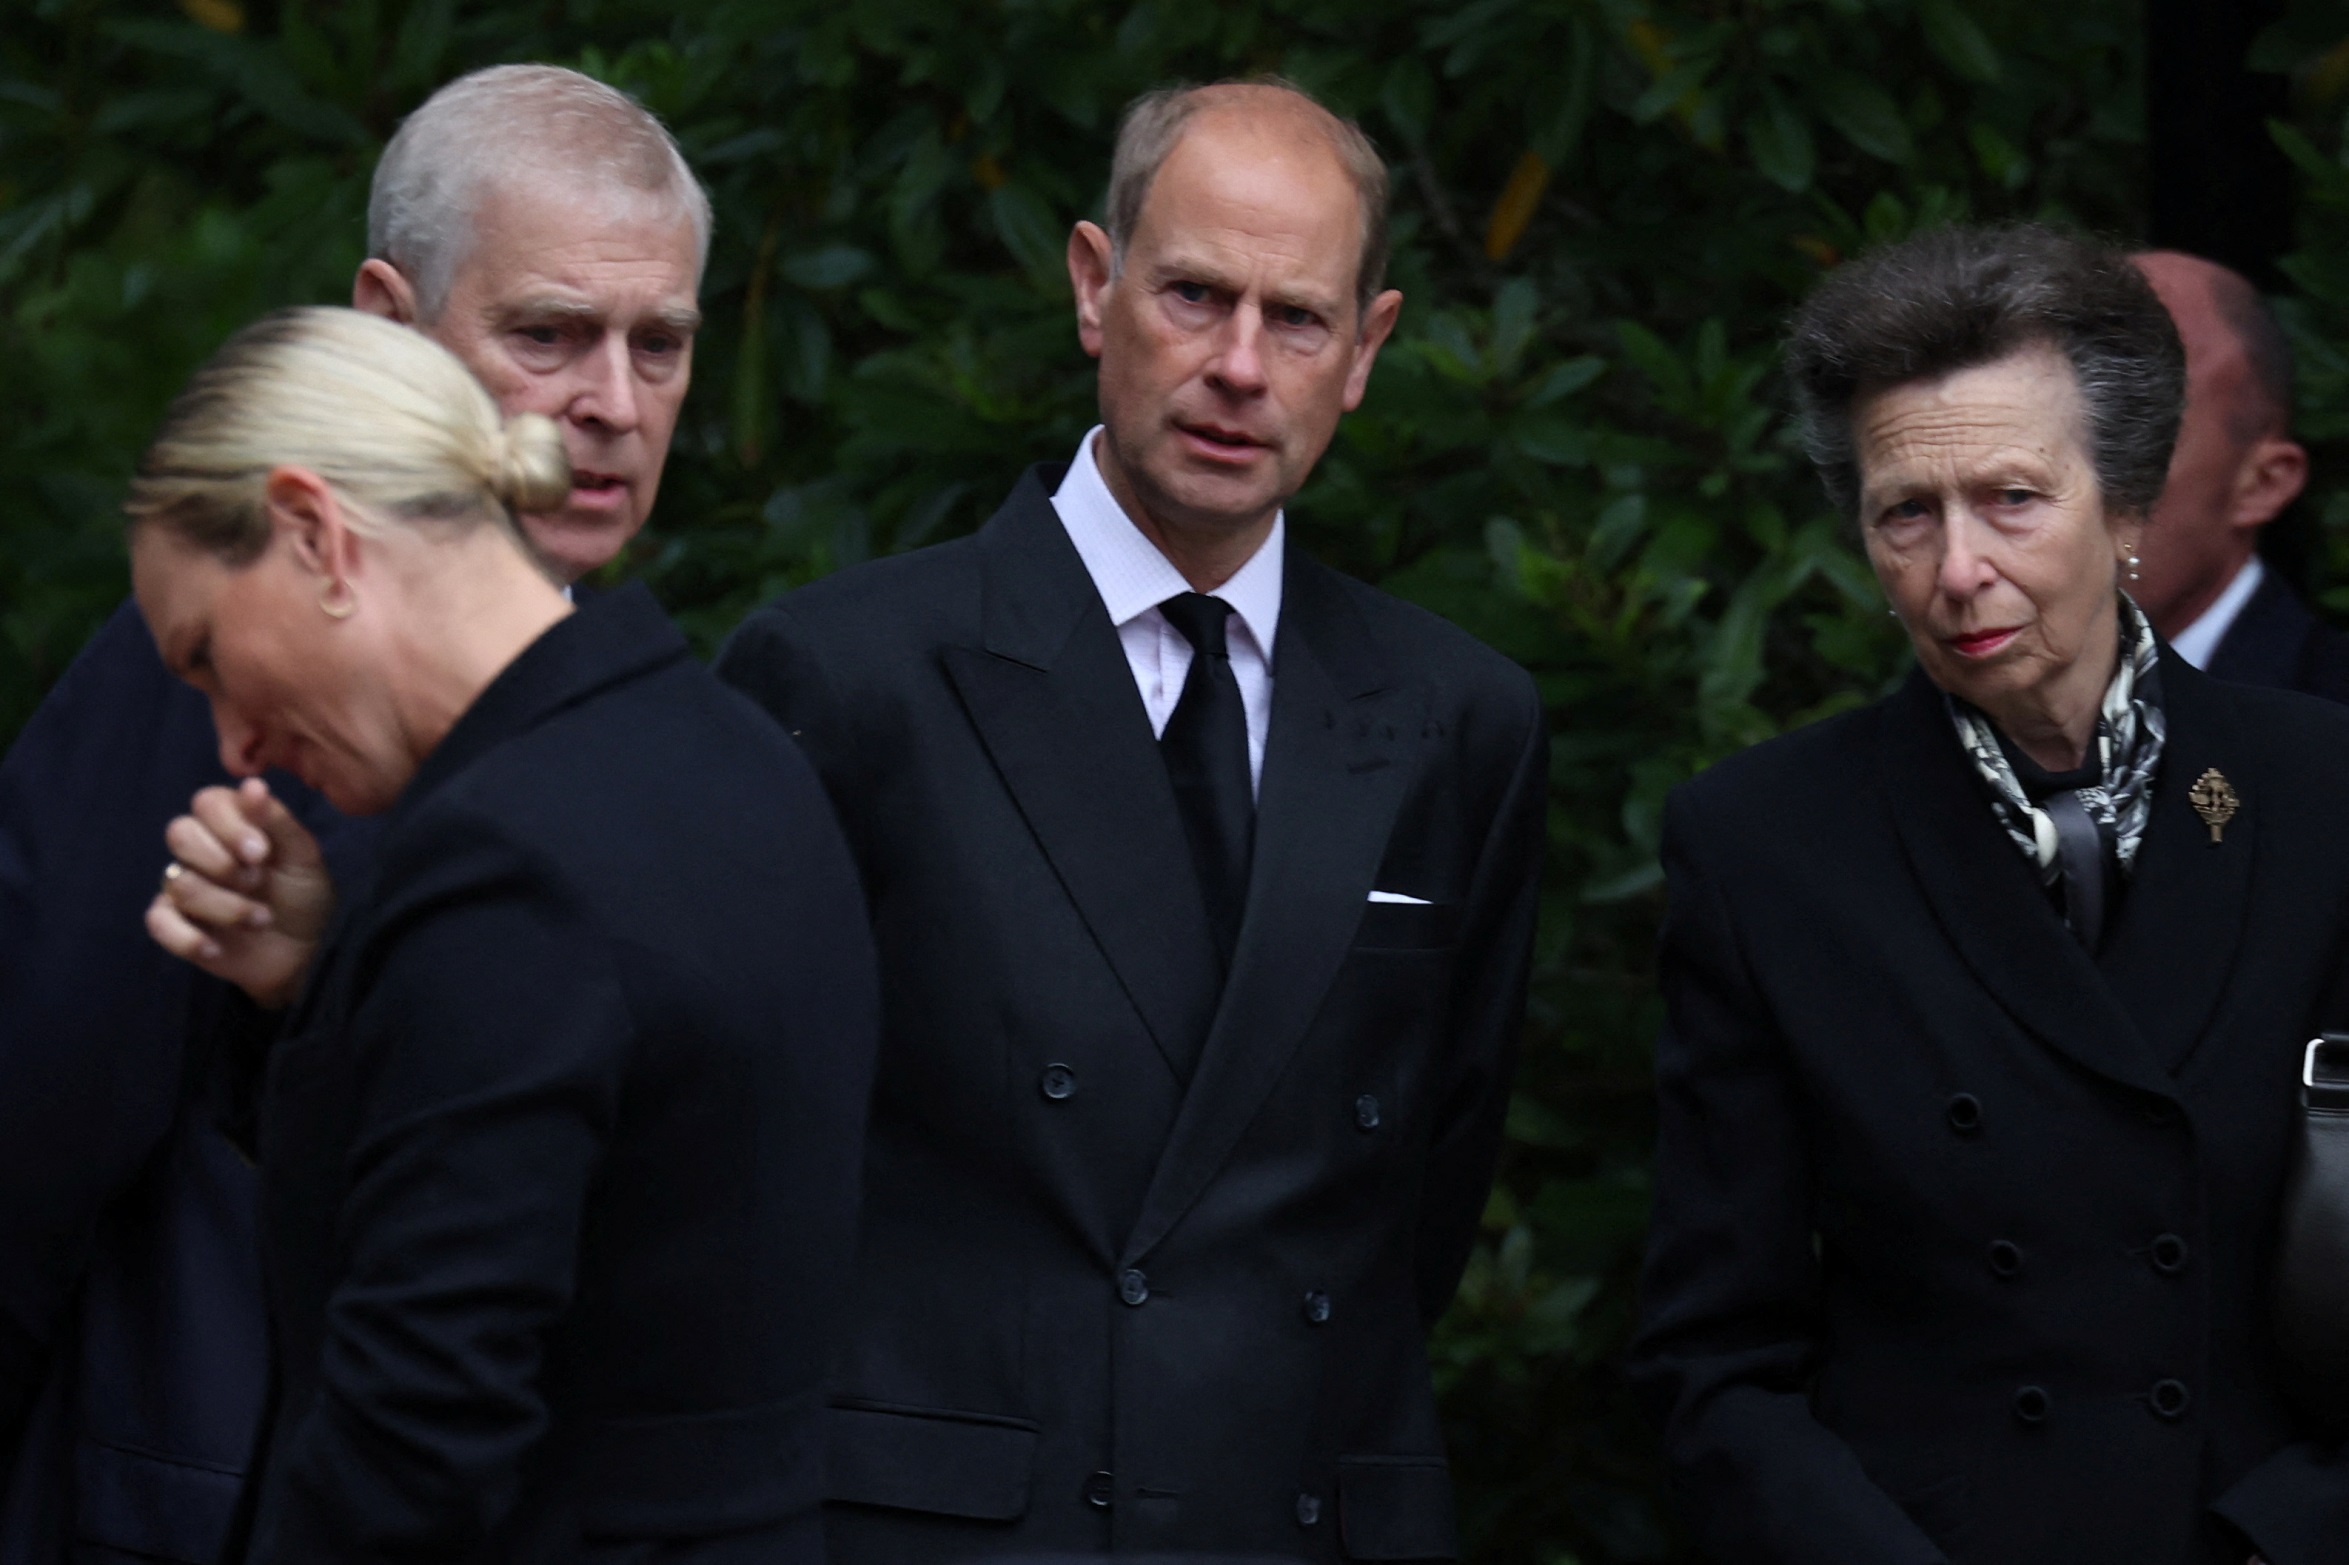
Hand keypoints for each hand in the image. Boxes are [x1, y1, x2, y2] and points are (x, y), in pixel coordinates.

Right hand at [147, 778, 335, 1008]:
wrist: (303, 952)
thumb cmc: (303, 895)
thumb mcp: (304, 857)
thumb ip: (277, 821)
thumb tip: (252, 785)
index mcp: (232, 825)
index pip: (208, 802)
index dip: (229, 825)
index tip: (261, 852)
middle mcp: (201, 850)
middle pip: (179, 833)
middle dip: (221, 862)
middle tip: (257, 881)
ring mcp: (183, 885)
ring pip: (178, 882)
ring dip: (225, 906)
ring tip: (260, 920)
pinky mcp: (174, 922)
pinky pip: (157, 921)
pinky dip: (187, 938)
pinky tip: (217, 949)